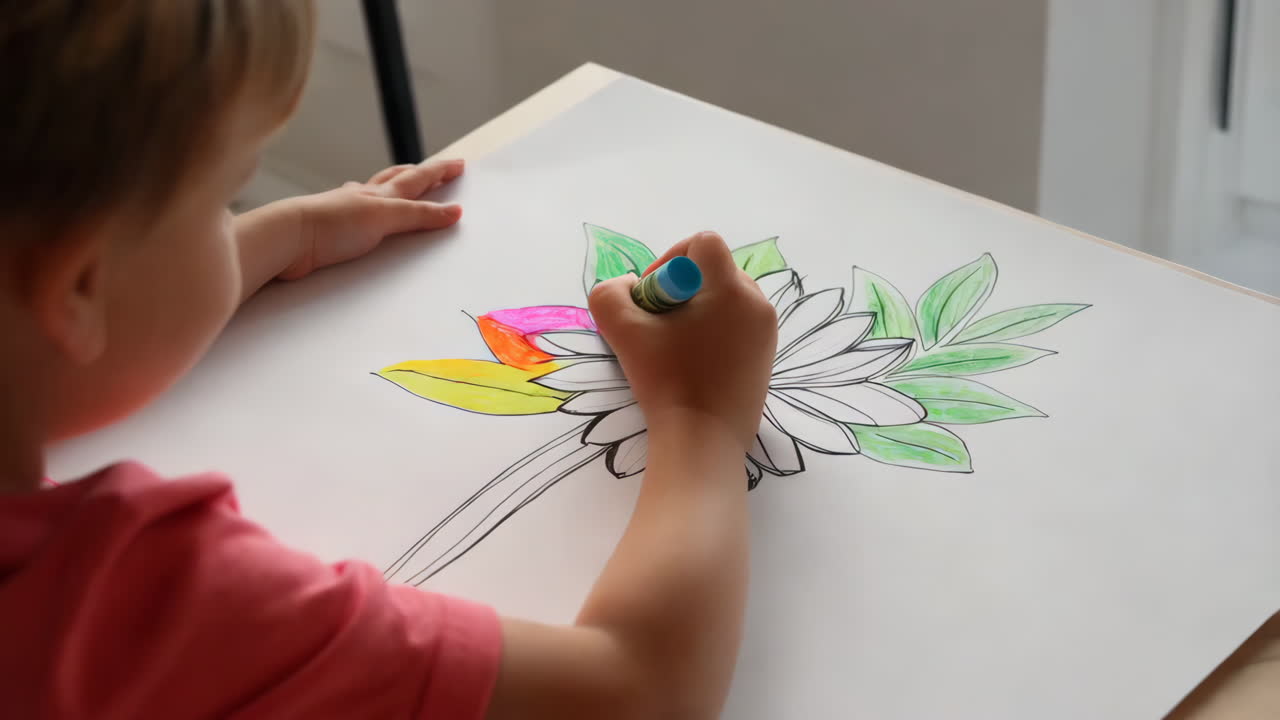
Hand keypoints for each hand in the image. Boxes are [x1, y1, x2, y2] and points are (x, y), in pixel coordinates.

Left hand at [278, 157, 464, 279]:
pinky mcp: (333, 230)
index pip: (418, 178)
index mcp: (380, 193)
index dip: (439, 171)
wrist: (288, 238)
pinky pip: (360, 215)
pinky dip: (369, 209)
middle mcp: (364, 197)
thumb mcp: (384, 216)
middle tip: (435, 170)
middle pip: (397, 179)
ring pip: (376, 193)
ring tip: (403, 184)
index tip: (458, 164)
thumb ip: (419, 215)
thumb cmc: (331, 223)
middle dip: (419, 174)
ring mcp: (347, 211)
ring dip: (394, 188)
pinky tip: (363, 211)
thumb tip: (454, 211)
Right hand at [588, 231, 777, 448]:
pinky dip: (712, 334)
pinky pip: (736, 325)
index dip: (669, 258)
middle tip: (659, 326)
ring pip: (724, 298)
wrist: (703, 442)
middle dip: (681, 289)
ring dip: (696, 312)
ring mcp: (767, 330)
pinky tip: (694, 365)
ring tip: (675, 349)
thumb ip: (611, 292)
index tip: (653, 298)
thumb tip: (632, 285)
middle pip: (712, 270)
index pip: (703, 242)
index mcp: (731, 287)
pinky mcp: (767, 355)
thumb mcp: (620, 328)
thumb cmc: (666, 381)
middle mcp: (757, 301)